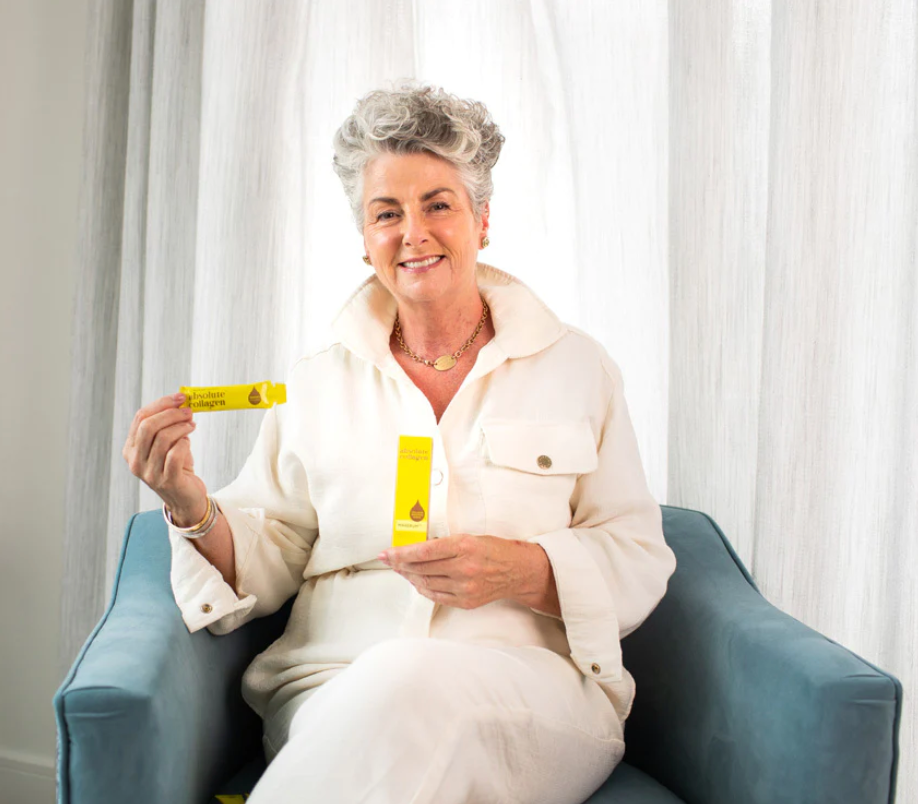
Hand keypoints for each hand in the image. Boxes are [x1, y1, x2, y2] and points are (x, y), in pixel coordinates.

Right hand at [122, 393, 207, 523]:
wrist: (186, 498)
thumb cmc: (177, 467)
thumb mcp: (168, 444)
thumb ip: (169, 425)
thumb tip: (181, 402)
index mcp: (131, 449)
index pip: (140, 418)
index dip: (161, 404)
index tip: (180, 397)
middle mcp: (135, 461)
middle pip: (148, 426)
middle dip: (171, 414)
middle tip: (188, 411)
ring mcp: (149, 473)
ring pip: (163, 439)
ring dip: (181, 427)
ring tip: (192, 425)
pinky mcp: (167, 481)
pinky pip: (175, 454)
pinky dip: (184, 443)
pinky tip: (188, 443)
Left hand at [378, 535, 557, 612]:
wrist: (518, 570)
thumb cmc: (494, 549)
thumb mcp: (469, 537)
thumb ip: (443, 544)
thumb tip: (415, 548)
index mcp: (464, 546)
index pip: (423, 551)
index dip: (401, 553)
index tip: (386, 552)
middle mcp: (464, 568)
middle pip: (421, 568)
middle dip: (400, 564)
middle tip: (389, 559)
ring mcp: (465, 588)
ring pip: (425, 583)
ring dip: (409, 576)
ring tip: (400, 569)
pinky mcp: (466, 601)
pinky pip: (436, 596)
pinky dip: (422, 588)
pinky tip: (416, 581)